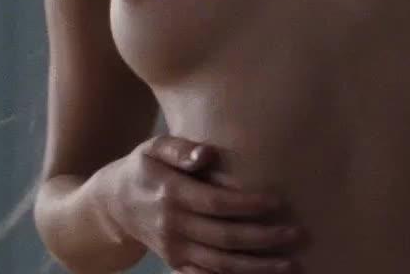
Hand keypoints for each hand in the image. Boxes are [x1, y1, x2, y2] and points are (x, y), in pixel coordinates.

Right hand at [105, 135, 301, 273]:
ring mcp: (175, 249)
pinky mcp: (176, 263)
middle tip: (296, 234)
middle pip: (225, 238)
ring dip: (257, 268)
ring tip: (289, 264)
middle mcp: (174, 226)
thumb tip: (207, 155)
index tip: (277, 202)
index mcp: (172, 194)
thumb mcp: (153, 148)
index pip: (216, 203)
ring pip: (221, 265)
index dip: (248, 205)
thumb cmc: (143, 168)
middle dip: (264, 239)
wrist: (113, 205)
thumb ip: (180, 149)